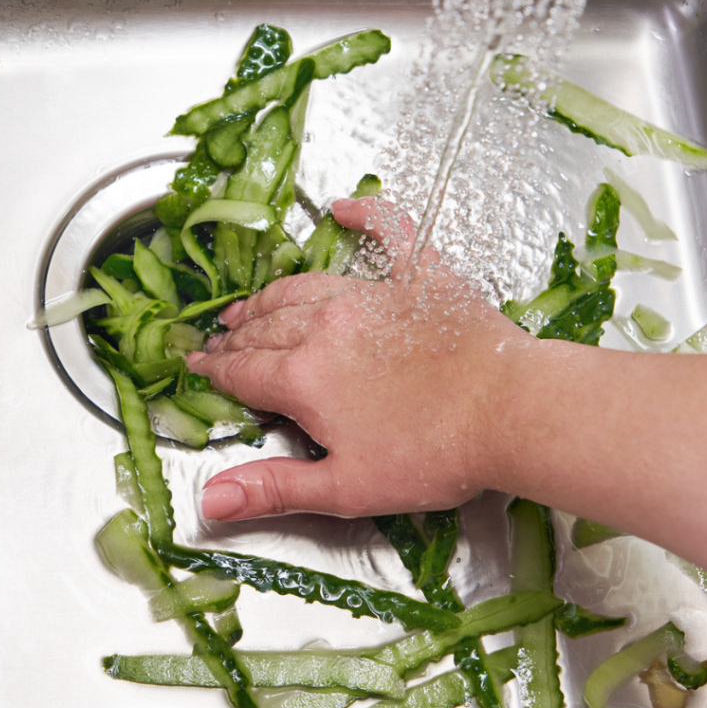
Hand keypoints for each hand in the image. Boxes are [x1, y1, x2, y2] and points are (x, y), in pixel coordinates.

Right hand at [187, 197, 535, 521]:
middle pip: (265, 327)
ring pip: (302, 288)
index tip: (196, 365)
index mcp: (304, 377)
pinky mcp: (418, 278)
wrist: (510, 412)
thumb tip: (208, 500)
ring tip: (250, 303)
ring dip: (270, 296)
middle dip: (236, 335)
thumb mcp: (345, 488)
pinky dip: (366, 215)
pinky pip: (388, 233)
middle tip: (219, 338)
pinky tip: (345, 207)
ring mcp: (371, 296)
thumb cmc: (432, 455)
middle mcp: (326, 326)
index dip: (214, 370)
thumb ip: (273, 489)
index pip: (242, 370)